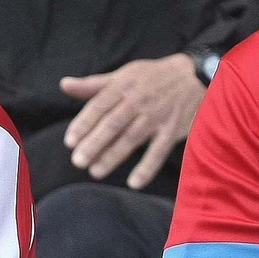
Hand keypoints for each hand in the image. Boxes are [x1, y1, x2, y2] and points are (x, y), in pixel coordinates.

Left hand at [60, 54, 205, 189]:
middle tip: (78, 161)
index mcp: (124, 86)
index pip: (100, 106)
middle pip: (113, 123)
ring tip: (95, 171)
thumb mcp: (124, 74)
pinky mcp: (172, 130)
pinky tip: (134, 183)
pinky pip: (159, 151)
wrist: (194, 75)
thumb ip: (94, 84)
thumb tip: (64, 84)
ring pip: (132, 138)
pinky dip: (147, 167)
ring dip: (113, 156)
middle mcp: (139, 101)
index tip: (70, 141)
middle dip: (94, 143)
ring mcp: (157, 116)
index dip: (84, 124)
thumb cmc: (153, 76)